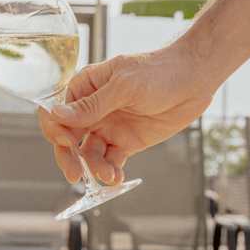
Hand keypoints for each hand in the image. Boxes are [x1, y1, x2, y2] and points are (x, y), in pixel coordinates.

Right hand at [38, 39, 215, 183]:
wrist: (194, 80)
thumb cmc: (158, 72)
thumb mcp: (124, 86)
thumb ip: (92, 105)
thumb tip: (57, 115)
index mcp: (85, 87)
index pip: (57, 112)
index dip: (55, 129)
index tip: (66, 142)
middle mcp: (93, 109)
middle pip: (68, 137)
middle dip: (69, 157)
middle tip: (75, 174)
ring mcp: (109, 126)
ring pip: (89, 153)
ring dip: (93, 167)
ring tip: (108, 175)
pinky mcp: (126, 142)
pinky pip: (110, 160)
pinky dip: (110, 171)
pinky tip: (116, 177)